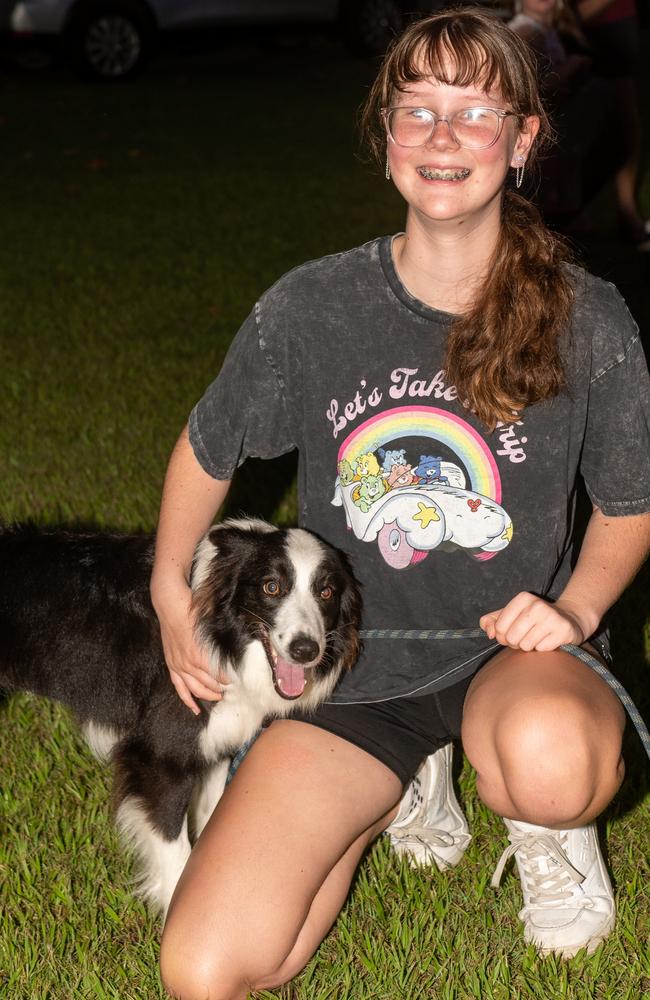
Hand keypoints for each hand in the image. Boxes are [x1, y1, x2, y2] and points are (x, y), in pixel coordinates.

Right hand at [153, 579, 226, 714]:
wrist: (170, 605)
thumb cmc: (192, 611)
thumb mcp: (212, 624)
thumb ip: (223, 639)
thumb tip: (239, 644)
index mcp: (200, 655)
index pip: (221, 675)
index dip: (232, 679)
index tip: (241, 680)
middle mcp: (189, 664)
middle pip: (210, 684)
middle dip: (223, 688)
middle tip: (233, 689)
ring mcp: (178, 666)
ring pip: (196, 689)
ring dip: (209, 695)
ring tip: (220, 697)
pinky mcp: (172, 665)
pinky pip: (179, 688)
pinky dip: (187, 700)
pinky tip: (195, 709)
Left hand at [480, 592, 589, 651]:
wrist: (569, 619)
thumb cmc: (533, 619)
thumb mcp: (511, 615)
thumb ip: (492, 621)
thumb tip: (489, 632)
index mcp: (523, 598)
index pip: (499, 627)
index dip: (503, 636)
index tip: (512, 632)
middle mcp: (537, 605)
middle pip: (511, 638)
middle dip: (516, 643)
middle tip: (525, 637)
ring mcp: (552, 617)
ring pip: (525, 646)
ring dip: (529, 647)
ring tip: (537, 638)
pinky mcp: (563, 630)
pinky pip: (541, 650)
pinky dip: (542, 649)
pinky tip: (548, 640)